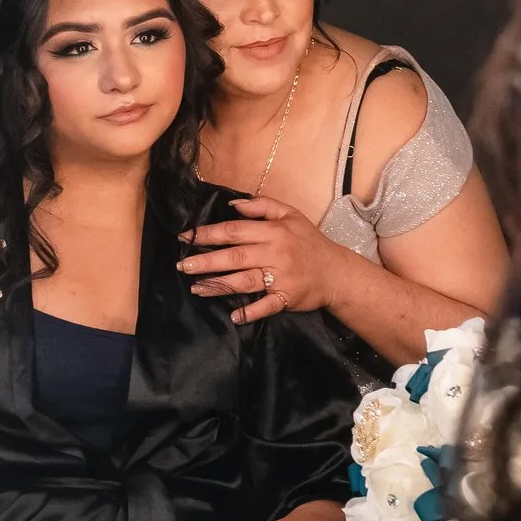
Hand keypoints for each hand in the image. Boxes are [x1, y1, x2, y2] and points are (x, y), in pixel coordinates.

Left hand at [177, 196, 344, 323]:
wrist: (337, 272)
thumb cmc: (309, 242)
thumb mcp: (291, 215)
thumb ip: (262, 206)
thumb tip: (232, 205)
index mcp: (274, 232)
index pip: (235, 231)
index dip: (209, 234)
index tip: (187, 237)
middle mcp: (275, 253)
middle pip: (235, 256)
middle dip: (207, 260)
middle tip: (183, 265)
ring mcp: (281, 277)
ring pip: (245, 280)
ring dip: (219, 285)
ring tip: (196, 288)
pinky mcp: (287, 298)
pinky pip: (267, 306)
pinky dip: (251, 312)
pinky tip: (234, 316)